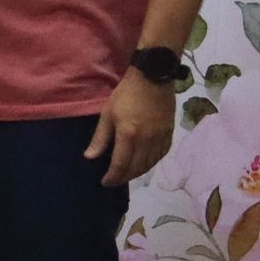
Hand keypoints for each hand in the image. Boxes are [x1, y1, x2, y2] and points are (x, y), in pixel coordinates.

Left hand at [85, 69, 176, 185]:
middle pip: (137, 167)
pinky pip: (162, 154)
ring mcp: (161, 137)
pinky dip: (152, 162)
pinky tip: (145, 163)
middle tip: (115, 180)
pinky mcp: (170, 133)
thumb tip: (90, 157)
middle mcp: (147, 140)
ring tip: (127, 174)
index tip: (105, 182)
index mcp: (129, 135)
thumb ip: (100, 138)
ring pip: (151, 163)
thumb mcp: (107, 114)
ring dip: (138, 172)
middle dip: (125, 177)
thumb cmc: (126, 94)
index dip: (113, 177)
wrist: (153, 78)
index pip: (121, 164)